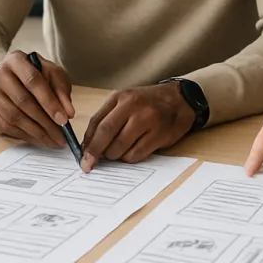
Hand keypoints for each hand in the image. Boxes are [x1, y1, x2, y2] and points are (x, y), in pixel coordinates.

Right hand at [0, 51, 74, 147]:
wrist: (12, 77)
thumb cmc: (36, 75)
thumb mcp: (52, 75)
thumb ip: (61, 91)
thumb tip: (68, 114)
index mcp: (16, 60)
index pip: (33, 81)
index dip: (49, 101)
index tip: (63, 119)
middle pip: (23, 101)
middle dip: (45, 122)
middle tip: (61, 137)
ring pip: (13, 117)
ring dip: (36, 132)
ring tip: (53, 140)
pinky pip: (5, 127)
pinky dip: (24, 136)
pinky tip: (38, 139)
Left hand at [80, 83, 194, 170]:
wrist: (180, 100)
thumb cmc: (148, 104)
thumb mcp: (125, 102)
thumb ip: (107, 119)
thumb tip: (89, 146)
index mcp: (120, 97)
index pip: (97, 122)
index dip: (87, 142)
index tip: (82, 156)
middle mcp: (133, 106)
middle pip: (106, 134)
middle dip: (95, 153)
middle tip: (90, 164)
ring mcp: (147, 119)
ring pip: (120, 147)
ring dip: (115, 156)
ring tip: (119, 152)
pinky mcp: (159, 134)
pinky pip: (136, 154)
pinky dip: (130, 158)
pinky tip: (133, 152)